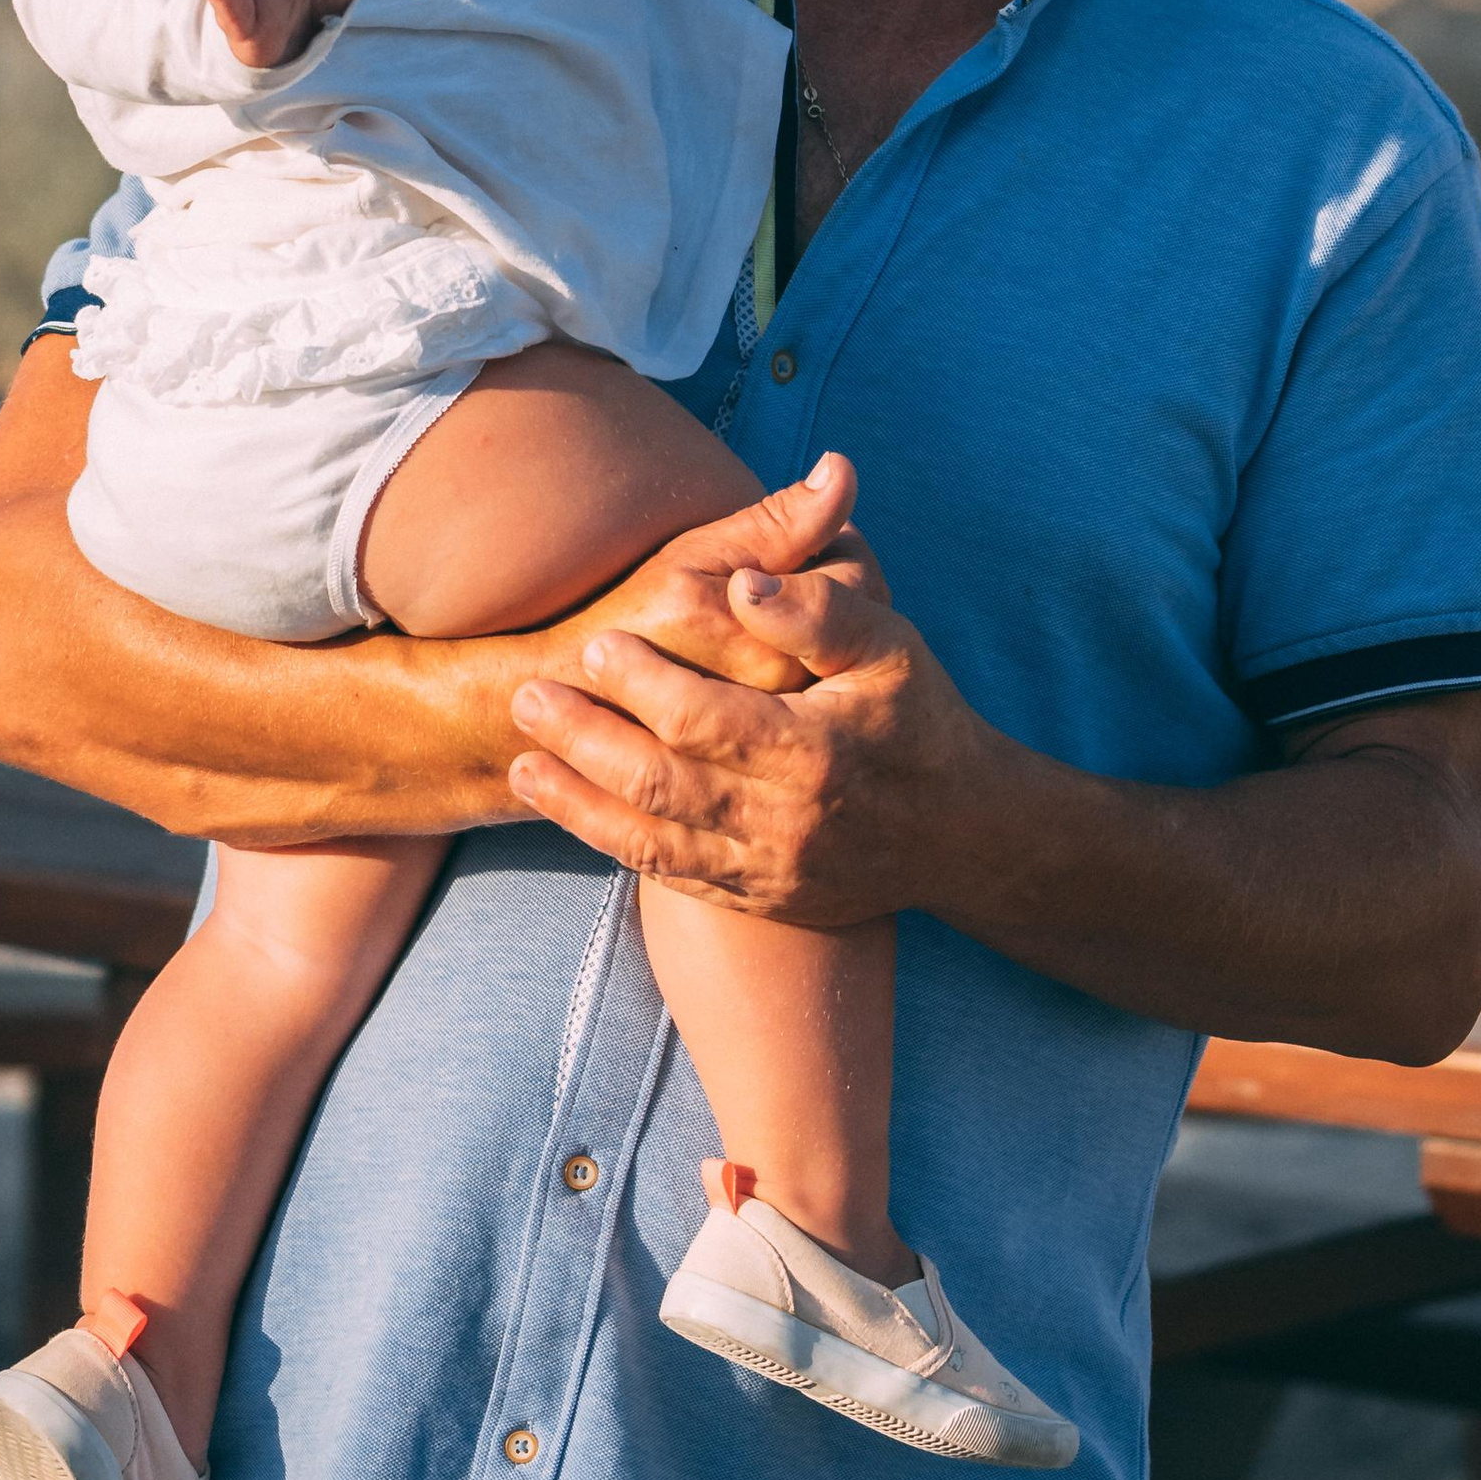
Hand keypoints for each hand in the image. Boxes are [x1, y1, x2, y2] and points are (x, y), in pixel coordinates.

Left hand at [505, 514, 992, 929]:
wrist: (961, 834)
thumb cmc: (918, 716)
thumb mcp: (890, 644)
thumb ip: (818, 609)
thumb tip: (741, 582)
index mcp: (816, 751)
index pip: (707, 719)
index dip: (643, 684)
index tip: (596, 644)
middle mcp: (786, 822)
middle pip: (662, 784)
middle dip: (586, 742)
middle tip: (526, 697)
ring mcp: (768, 869)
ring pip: (653, 842)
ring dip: (578, 804)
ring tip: (519, 764)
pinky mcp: (757, 898)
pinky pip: (670, 876)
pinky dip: (612, 844)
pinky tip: (569, 811)